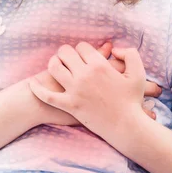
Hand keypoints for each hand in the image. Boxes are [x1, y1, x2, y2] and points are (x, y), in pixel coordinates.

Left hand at [29, 43, 148, 136]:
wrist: (126, 126)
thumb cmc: (132, 100)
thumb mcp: (138, 73)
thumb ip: (129, 54)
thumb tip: (113, 49)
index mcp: (99, 65)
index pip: (81, 46)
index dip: (82, 48)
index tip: (84, 55)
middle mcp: (84, 75)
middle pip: (65, 53)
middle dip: (66, 52)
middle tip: (68, 57)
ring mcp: (75, 91)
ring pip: (54, 68)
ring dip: (53, 63)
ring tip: (57, 65)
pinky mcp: (69, 105)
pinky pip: (47, 96)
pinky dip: (37, 89)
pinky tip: (33, 83)